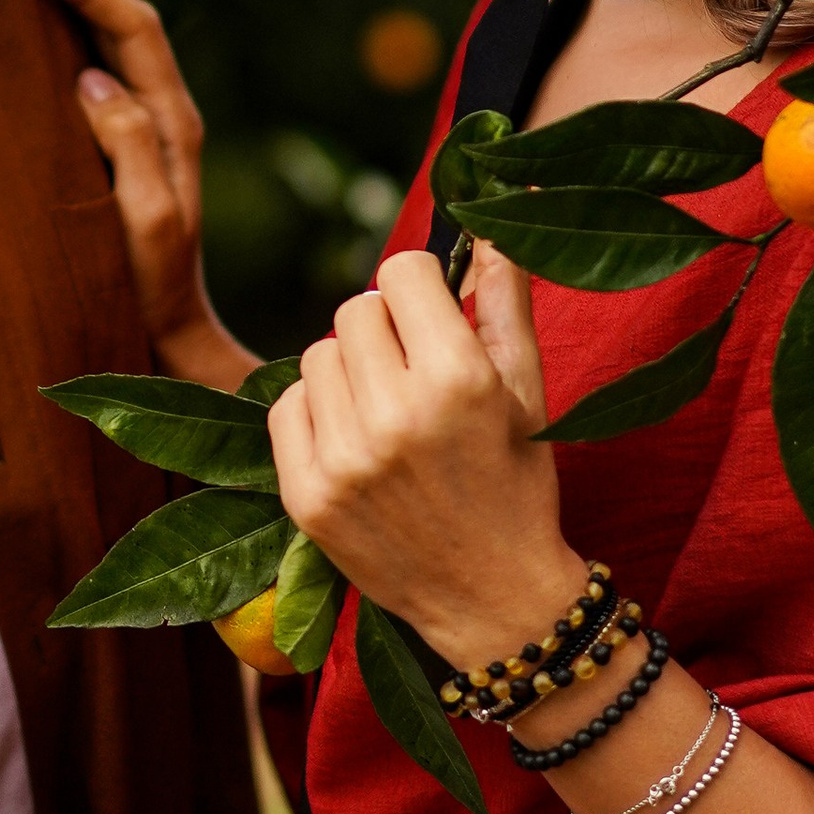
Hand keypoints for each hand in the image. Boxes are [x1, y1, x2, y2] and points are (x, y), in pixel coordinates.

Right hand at [27, 0, 253, 388]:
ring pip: (115, 34)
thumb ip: (127, 147)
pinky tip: (56, 16)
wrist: (172, 333)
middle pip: (127, 16)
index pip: (131, 28)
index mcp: (172, 121)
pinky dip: (79, 24)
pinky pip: (106, 62)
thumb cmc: (152, 284)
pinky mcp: (128, 144)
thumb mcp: (147, 219)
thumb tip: (92, 79)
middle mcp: (166, 113)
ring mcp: (150, 127)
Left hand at [268, 245, 583, 671]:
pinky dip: (315, 413)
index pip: (402, 271)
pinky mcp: (306, 497)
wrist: (494, 600)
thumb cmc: (517, 484)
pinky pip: (285, 406)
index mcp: (459, 380)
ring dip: (348, 371)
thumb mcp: (528, 388)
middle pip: (354, 309)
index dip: (421, 289)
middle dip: (385, 330)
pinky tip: (354, 442)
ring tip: (386, 413)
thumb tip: (495, 213)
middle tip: (413, 374)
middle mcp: (395, 416)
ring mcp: (344, 460)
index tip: (434, 319)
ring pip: (316, 355)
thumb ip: (505, 294)